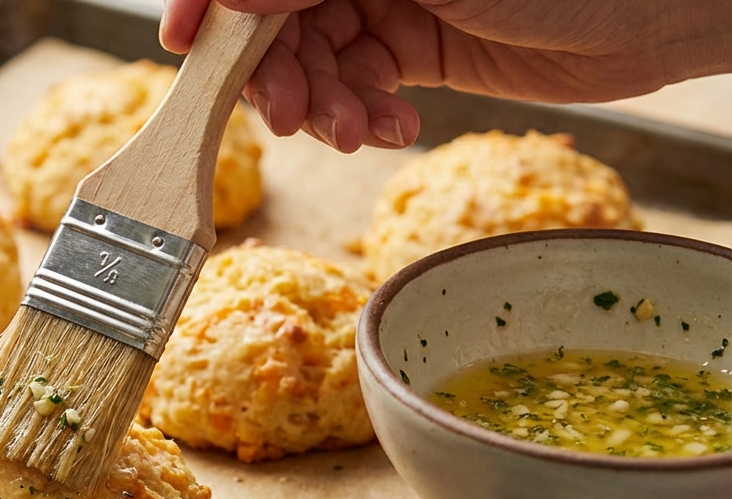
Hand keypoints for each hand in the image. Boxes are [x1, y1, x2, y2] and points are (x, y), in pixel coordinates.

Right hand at [161, 0, 731, 152]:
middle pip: (276, 18)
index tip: (184, 45)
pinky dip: (365, 114)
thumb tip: (231, 1)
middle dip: (280, 73)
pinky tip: (392, 129)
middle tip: (296, 122)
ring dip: (326, 105)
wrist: (667, 6)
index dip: (214, 3)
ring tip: (360, 134)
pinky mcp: (417, 47)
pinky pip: (361, 86)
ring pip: (315, 60)